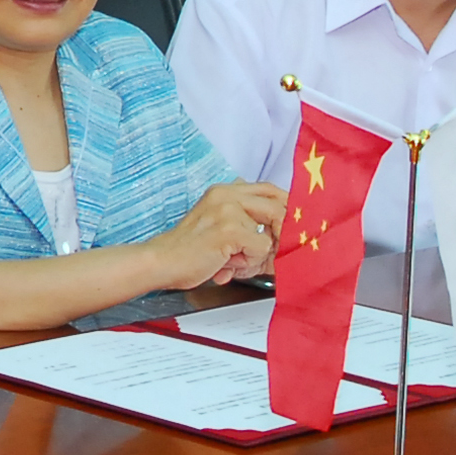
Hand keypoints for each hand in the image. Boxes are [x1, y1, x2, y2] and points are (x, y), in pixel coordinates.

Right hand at [160, 180, 290, 288]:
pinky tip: (228, 264)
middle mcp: (227, 195)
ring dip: (258, 254)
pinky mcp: (229, 230)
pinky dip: (249, 262)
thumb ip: (243, 219)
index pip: (269, 190)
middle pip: (278, 206)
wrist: (161, 262)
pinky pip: (262, 248)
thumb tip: (281, 227)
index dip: (286, 208)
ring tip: (235, 261)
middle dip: (285, 232)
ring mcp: (228, 211)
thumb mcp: (218, 225)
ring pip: (271, 233)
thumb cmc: (188, 251)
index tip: (294, 226)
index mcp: (224, 191)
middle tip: (276, 252)